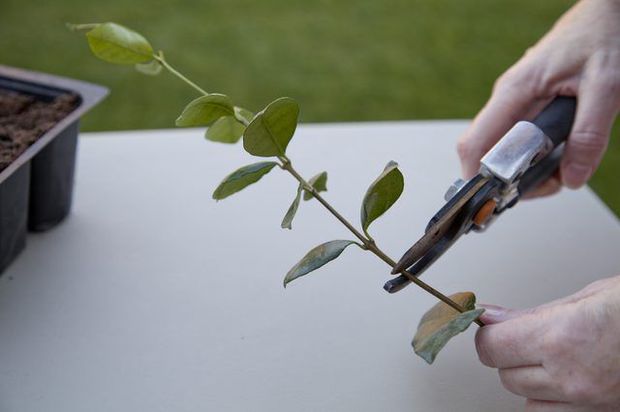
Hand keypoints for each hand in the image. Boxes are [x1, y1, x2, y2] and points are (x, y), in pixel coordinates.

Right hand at [457, 0, 619, 195]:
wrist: (609, 10)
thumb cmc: (604, 35)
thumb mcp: (607, 88)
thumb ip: (588, 136)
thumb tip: (572, 177)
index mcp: (514, 93)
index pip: (474, 144)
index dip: (476, 178)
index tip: (494, 200)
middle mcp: (507, 98)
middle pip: (485, 152)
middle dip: (511, 179)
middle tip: (549, 184)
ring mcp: (514, 100)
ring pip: (502, 147)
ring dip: (526, 167)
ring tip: (563, 168)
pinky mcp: (527, 103)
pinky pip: (518, 137)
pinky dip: (535, 154)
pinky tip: (561, 152)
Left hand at [475, 275, 619, 410]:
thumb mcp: (585, 296)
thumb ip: (533, 314)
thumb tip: (493, 318)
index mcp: (561, 337)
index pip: (491, 347)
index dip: (487, 335)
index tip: (490, 326)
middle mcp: (572, 376)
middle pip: (506, 376)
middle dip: (507, 355)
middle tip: (522, 337)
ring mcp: (591, 401)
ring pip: (528, 402)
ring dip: (529, 381)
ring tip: (549, 358)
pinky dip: (553, 400)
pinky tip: (566, 378)